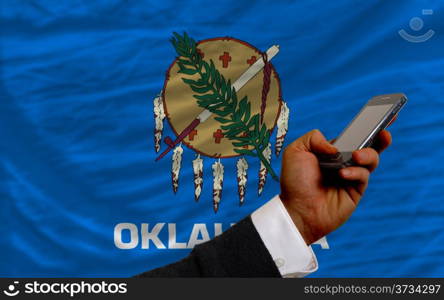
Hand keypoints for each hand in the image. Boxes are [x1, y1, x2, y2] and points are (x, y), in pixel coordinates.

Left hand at [279, 129, 391, 244]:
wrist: (297, 210)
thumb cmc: (294, 182)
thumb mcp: (295, 151)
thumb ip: (313, 138)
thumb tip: (334, 146)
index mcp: (331, 151)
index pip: (352, 135)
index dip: (366, 125)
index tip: (382, 113)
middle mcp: (344, 161)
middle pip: (369, 144)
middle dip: (380, 135)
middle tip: (384, 131)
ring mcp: (351, 176)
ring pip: (371, 159)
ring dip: (367, 154)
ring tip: (356, 155)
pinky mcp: (356, 191)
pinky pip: (364, 176)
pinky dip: (355, 172)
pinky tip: (343, 174)